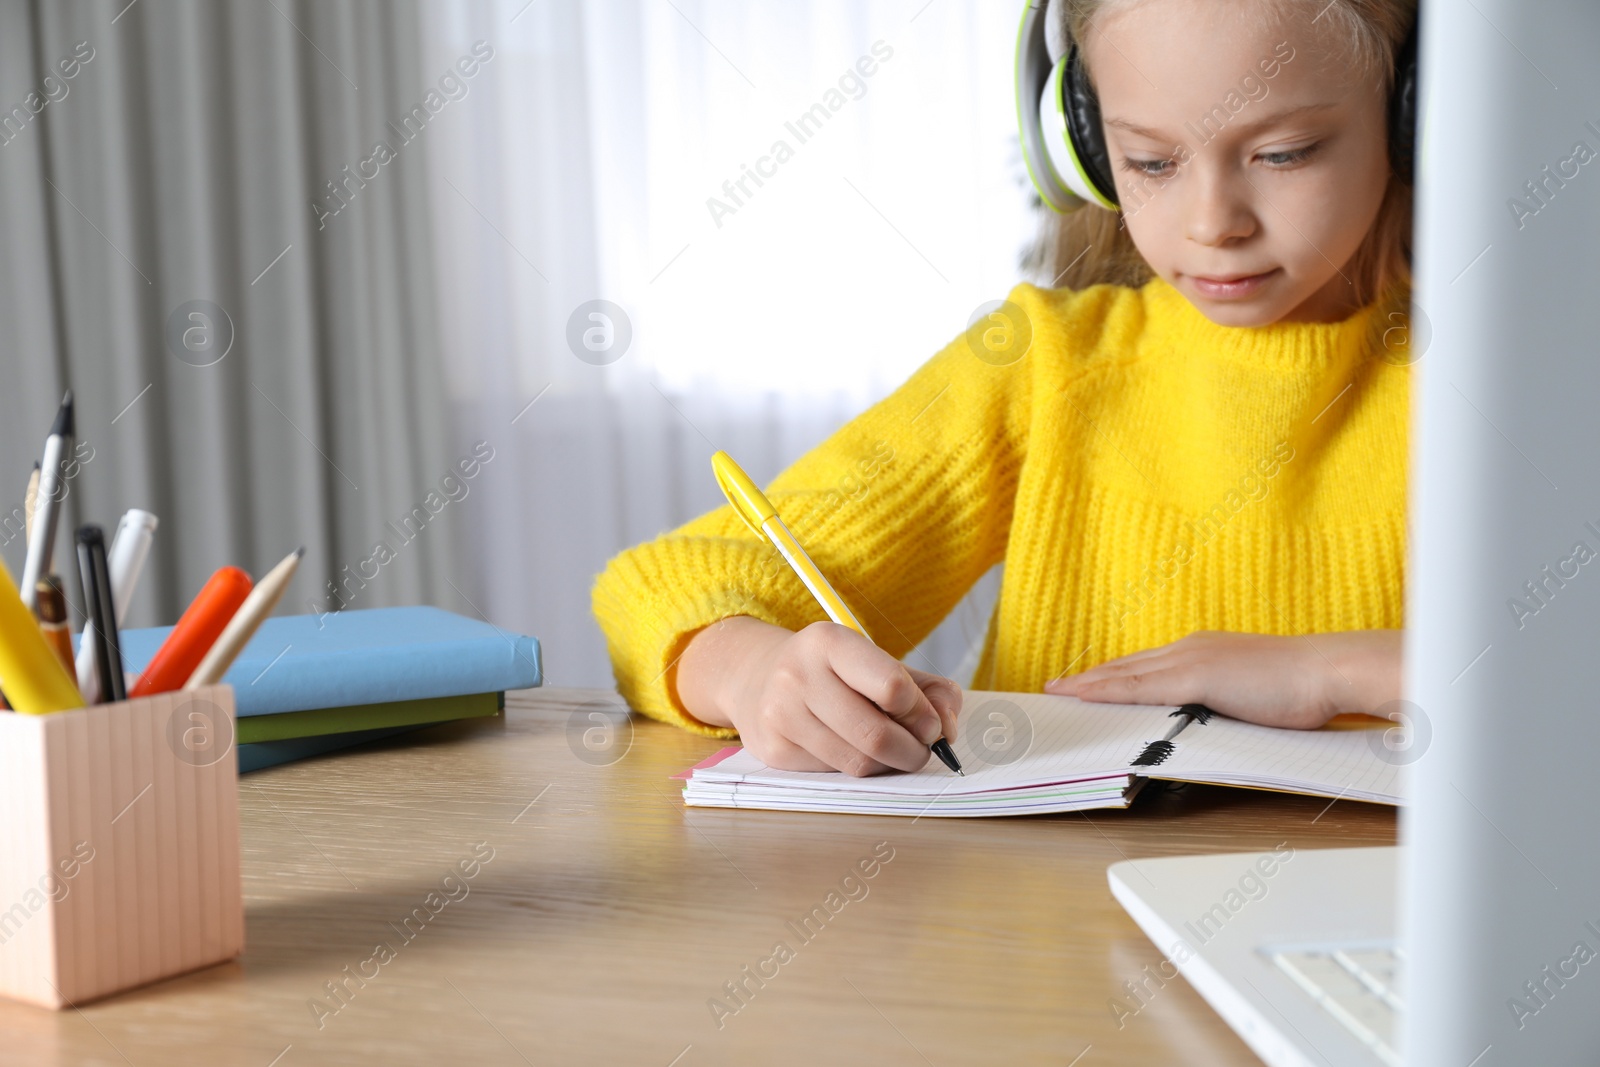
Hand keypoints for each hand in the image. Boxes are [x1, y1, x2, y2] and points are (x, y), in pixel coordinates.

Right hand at [686, 618, 961, 775]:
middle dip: (913, 750)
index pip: (892, 686)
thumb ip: (928, 690)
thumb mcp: (878, 662)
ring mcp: (781, 714)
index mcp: (830, 641)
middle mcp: (798, 674)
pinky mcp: (774, 749)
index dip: (923, 714)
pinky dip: (860, 770)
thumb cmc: (834, 672)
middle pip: (876, 734)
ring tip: (895, 752)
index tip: (931, 723)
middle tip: (921, 749)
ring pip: (858, 762)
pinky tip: (858, 752)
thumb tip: (948, 728)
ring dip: (890, 766)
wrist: (758, 678)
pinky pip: (836, 774)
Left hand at [1043, 630, 1401, 729]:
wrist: (1329, 672)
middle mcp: (1190, 648)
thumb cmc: (1302, 689)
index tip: (1087, 683)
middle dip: (1091, 678)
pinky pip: (1139, 685)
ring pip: (1126, 673)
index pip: (1147, 666)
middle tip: (1057, 688)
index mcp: (1204, 652)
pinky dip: (1107, 690)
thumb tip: (1205, 723)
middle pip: (1128, 665)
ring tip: (1058, 693)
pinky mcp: (1195, 674)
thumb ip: (1222, 705)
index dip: (1114, 675)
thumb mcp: (1251, 697)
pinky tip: (1084, 695)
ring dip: (1089, 684)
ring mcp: (1191, 658)